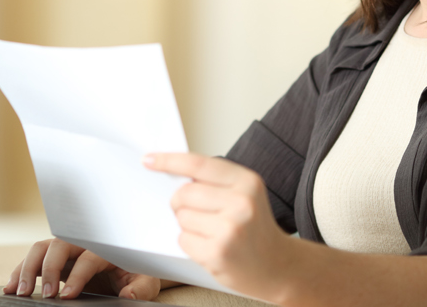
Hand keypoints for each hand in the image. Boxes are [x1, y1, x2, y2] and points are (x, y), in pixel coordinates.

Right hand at [4, 238, 163, 299]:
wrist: (130, 267)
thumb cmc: (137, 273)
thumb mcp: (145, 281)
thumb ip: (139, 289)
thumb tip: (128, 296)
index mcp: (104, 248)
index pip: (86, 259)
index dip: (76, 277)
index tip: (67, 296)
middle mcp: (81, 243)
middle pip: (57, 247)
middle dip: (47, 270)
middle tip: (43, 295)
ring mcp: (65, 250)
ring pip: (40, 250)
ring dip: (27, 269)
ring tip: (19, 292)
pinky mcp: (55, 259)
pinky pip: (33, 260)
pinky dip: (20, 272)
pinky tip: (10, 288)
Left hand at [146, 152, 294, 298]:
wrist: (277, 266)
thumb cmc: (255, 229)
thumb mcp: (245, 194)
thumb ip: (214, 181)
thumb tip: (172, 172)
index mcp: (248, 181)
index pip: (198, 164)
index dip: (169, 160)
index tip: (149, 160)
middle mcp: (242, 203)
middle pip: (183, 193)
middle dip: (180, 203)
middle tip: (198, 213)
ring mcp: (230, 229)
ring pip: (181, 217)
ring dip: (188, 225)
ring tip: (212, 232)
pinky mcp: (217, 252)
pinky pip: (183, 239)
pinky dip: (191, 243)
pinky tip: (211, 246)